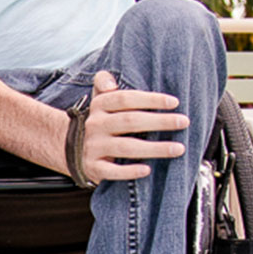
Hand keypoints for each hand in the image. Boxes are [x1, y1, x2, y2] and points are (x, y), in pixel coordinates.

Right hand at [71, 69, 190, 182]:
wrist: (69, 147)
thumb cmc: (99, 122)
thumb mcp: (98, 99)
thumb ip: (103, 81)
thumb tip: (110, 83)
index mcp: (99, 106)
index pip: (126, 98)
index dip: (150, 99)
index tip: (174, 102)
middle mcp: (95, 125)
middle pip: (130, 121)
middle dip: (160, 121)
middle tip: (184, 122)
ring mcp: (93, 147)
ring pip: (126, 147)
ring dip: (155, 148)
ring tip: (178, 148)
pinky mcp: (93, 167)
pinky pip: (112, 171)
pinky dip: (129, 171)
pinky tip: (147, 170)